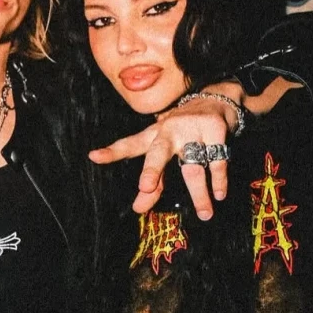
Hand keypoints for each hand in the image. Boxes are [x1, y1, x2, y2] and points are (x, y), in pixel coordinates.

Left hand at [89, 76, 302, 219]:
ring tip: (204, 214)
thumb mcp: (167, 152)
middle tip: (146, 186)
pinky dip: (219, 180)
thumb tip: (138, 209)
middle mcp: (169, 130)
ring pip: (193, 166)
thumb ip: (154, 181)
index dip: (112, 152)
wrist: (217, 99)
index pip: (130, 144)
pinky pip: (217, 161)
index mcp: (154, 135)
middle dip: (152, 169)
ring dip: (199, 193)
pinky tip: (219, 194)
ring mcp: (192, 128)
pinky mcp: (214, 129)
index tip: (94, 157)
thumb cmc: (185, 131)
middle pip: (158, 152)